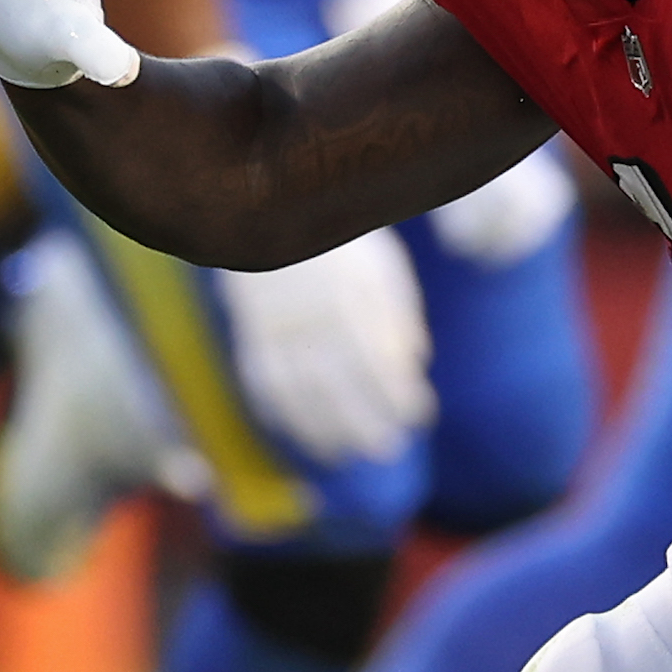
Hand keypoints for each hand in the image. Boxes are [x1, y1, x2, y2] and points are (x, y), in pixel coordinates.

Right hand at [209, 228, 431, 465]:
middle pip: (337, 382)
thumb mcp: (378, 270)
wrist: (272, 218)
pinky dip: (282, 412)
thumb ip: (397, 315)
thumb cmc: (341, 252)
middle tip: (387, 449)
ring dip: (321, 428)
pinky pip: (264, 382)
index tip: (419, 415)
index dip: (398, 391)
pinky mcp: (252, 334)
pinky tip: (301, 431)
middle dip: (363, 421)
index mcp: (349, 297)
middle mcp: (310, 316)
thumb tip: (415, 363)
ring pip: (299, 390)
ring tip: (344, 453)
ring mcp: (277, 327)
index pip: (377, 357)